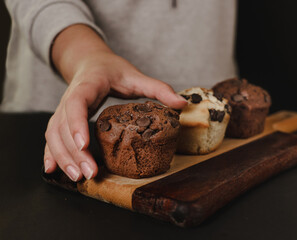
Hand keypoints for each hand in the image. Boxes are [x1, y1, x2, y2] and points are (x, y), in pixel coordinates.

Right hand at [43, 25, 186, 180]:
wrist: (90, 62)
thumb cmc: (111, 69)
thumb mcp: (135, 75)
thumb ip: (157, 88)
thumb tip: (181, 103)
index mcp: (86, 85)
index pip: (76, 104)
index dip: (77, 124)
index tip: (84, 144)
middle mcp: (69, 98)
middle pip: (63, 127)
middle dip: (74, 152)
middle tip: (90, 173)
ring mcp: (63, 110)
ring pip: (54, 135)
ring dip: (63, 158)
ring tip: (77, 177)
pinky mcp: (62, 119)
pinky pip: (51, 138)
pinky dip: (50, 154)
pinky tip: (52, 170)